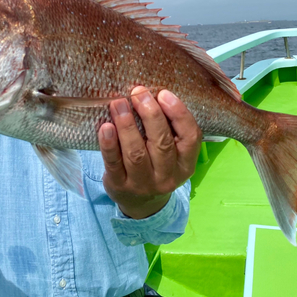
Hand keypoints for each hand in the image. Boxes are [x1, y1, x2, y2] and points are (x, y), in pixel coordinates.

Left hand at [99, 86, 201, 218]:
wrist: (141, 203)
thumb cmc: (157, 165)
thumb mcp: (172, 153)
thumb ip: (168, 128)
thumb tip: (151, 92)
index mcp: (186, 164)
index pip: (190, 137)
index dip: (178, 114)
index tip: (163, 93)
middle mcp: (167, 176)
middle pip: (162, 143)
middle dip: (150, 114)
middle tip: (138, 92)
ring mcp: (143, 183)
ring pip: (136, 153)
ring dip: (127, 125)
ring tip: (118, 103)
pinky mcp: (119, 185)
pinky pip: (114, 163)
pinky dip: (109, 144)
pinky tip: (105, 127)